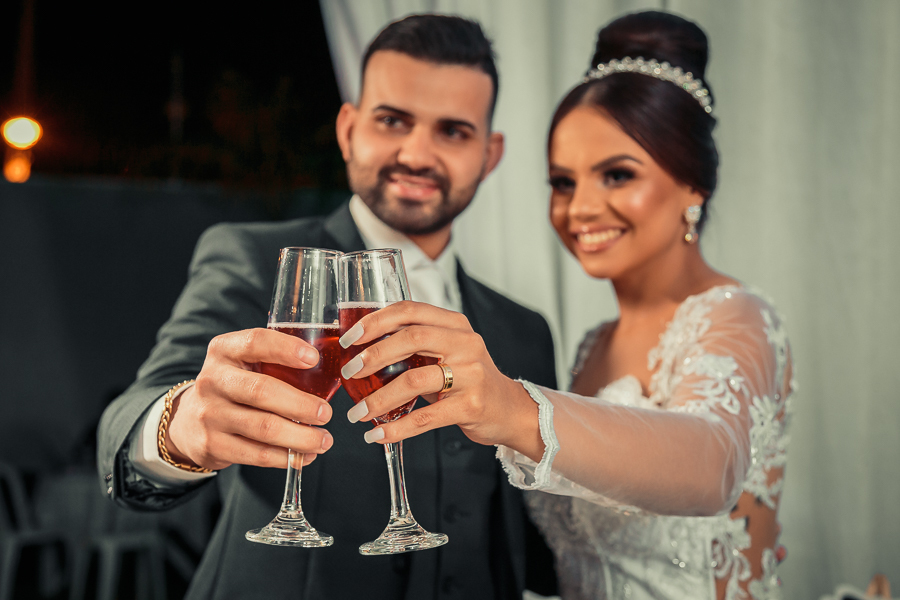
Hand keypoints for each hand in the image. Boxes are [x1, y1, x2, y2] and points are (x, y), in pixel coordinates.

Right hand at [165, 328, 333, 470]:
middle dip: (301, 404)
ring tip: (324, 440)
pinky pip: (256, 454)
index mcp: (224, 350)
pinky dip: (286, 457)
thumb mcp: (246, 364)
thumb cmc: (235, 387)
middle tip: (326, 414)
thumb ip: (277, 363)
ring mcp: (209, 414)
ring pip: (263, 427)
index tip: (314, 359)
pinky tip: (305, 456)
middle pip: (261, 391)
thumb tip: (328, 373)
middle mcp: (212, 379)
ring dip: (300, 437)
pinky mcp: (212, 445)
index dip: (286, 349)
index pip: (255, 342)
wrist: (190, 421)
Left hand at [340, 301, 542, 458]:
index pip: (410, 311)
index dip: (375, 321)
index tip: (349, 338)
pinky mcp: (471, 406)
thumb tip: (361, 352)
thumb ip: (415, 345)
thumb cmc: (469, 379)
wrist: (509, 410)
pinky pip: (425, 417)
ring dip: (379, 398)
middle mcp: (466, 344)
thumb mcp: (448, 351)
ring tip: (358, 413)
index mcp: (455, 324)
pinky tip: (378, 435)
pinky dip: (397, 428)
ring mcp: (471, 374)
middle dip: (374, 355)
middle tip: (350, 372)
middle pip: (412, 338)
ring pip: (414, 380)